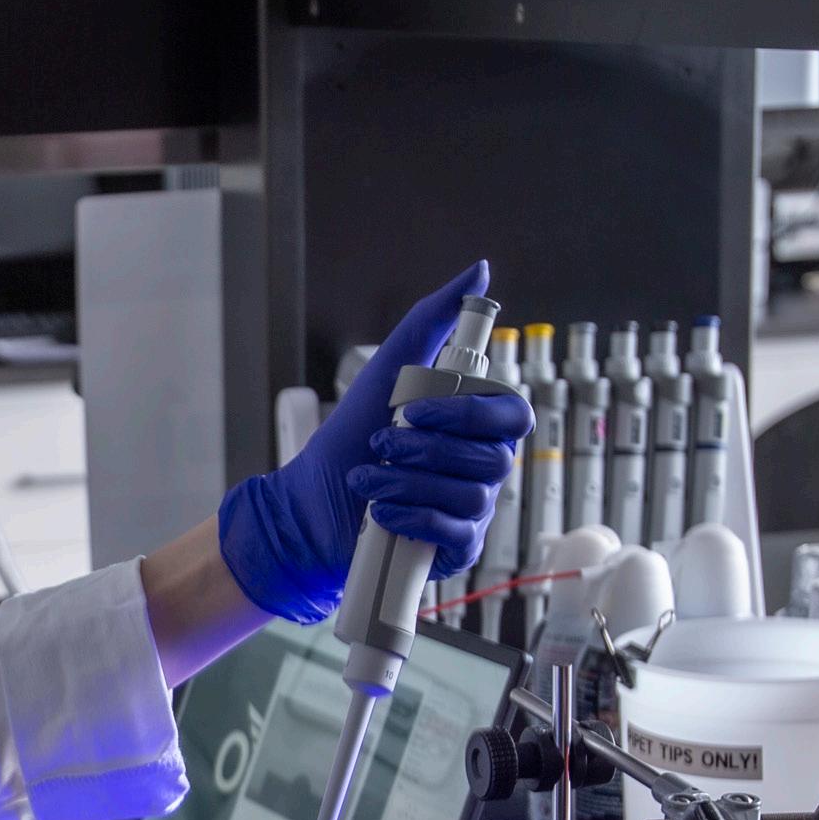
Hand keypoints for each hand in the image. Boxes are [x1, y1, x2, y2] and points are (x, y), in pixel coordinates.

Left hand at [218, 260, 533, 621]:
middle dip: (427, 449)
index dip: (470, 415)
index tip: (416, 409)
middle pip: (493, 457)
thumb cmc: (347, 440)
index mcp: (473, 428)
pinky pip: (456, 533)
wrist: (307, 505)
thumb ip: (432, 320)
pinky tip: (381, 509)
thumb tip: (478, 270)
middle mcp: (479, 469)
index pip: (512, 416)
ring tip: (368, 478)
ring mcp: (470, 512)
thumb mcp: (387, 371)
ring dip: (409, 481)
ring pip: (472, 495)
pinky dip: (412, 516)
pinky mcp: (453, 549)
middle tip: (381, 443)